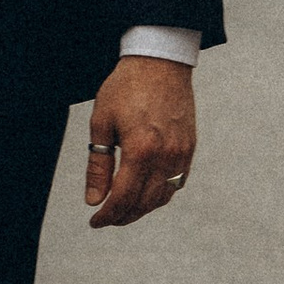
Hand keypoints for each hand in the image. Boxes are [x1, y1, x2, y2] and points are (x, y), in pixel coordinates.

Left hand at [84, 56, 197, 226]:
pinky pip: (176, 184)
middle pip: (144, 204)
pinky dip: (160, 195)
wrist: (159, 61)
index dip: (107, 215)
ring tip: (123, 210)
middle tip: (106, 219)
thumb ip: (98, 166)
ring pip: (163, 198)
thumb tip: (94, 200)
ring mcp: (182, 154)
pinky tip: (145, 193)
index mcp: (141, 150)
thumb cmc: (125, 87)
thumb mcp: (101, 123)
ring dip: (142, 209)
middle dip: (123, 217)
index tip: (95, 221)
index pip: (123, 198)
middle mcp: (165, 156)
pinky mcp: (190, 148)